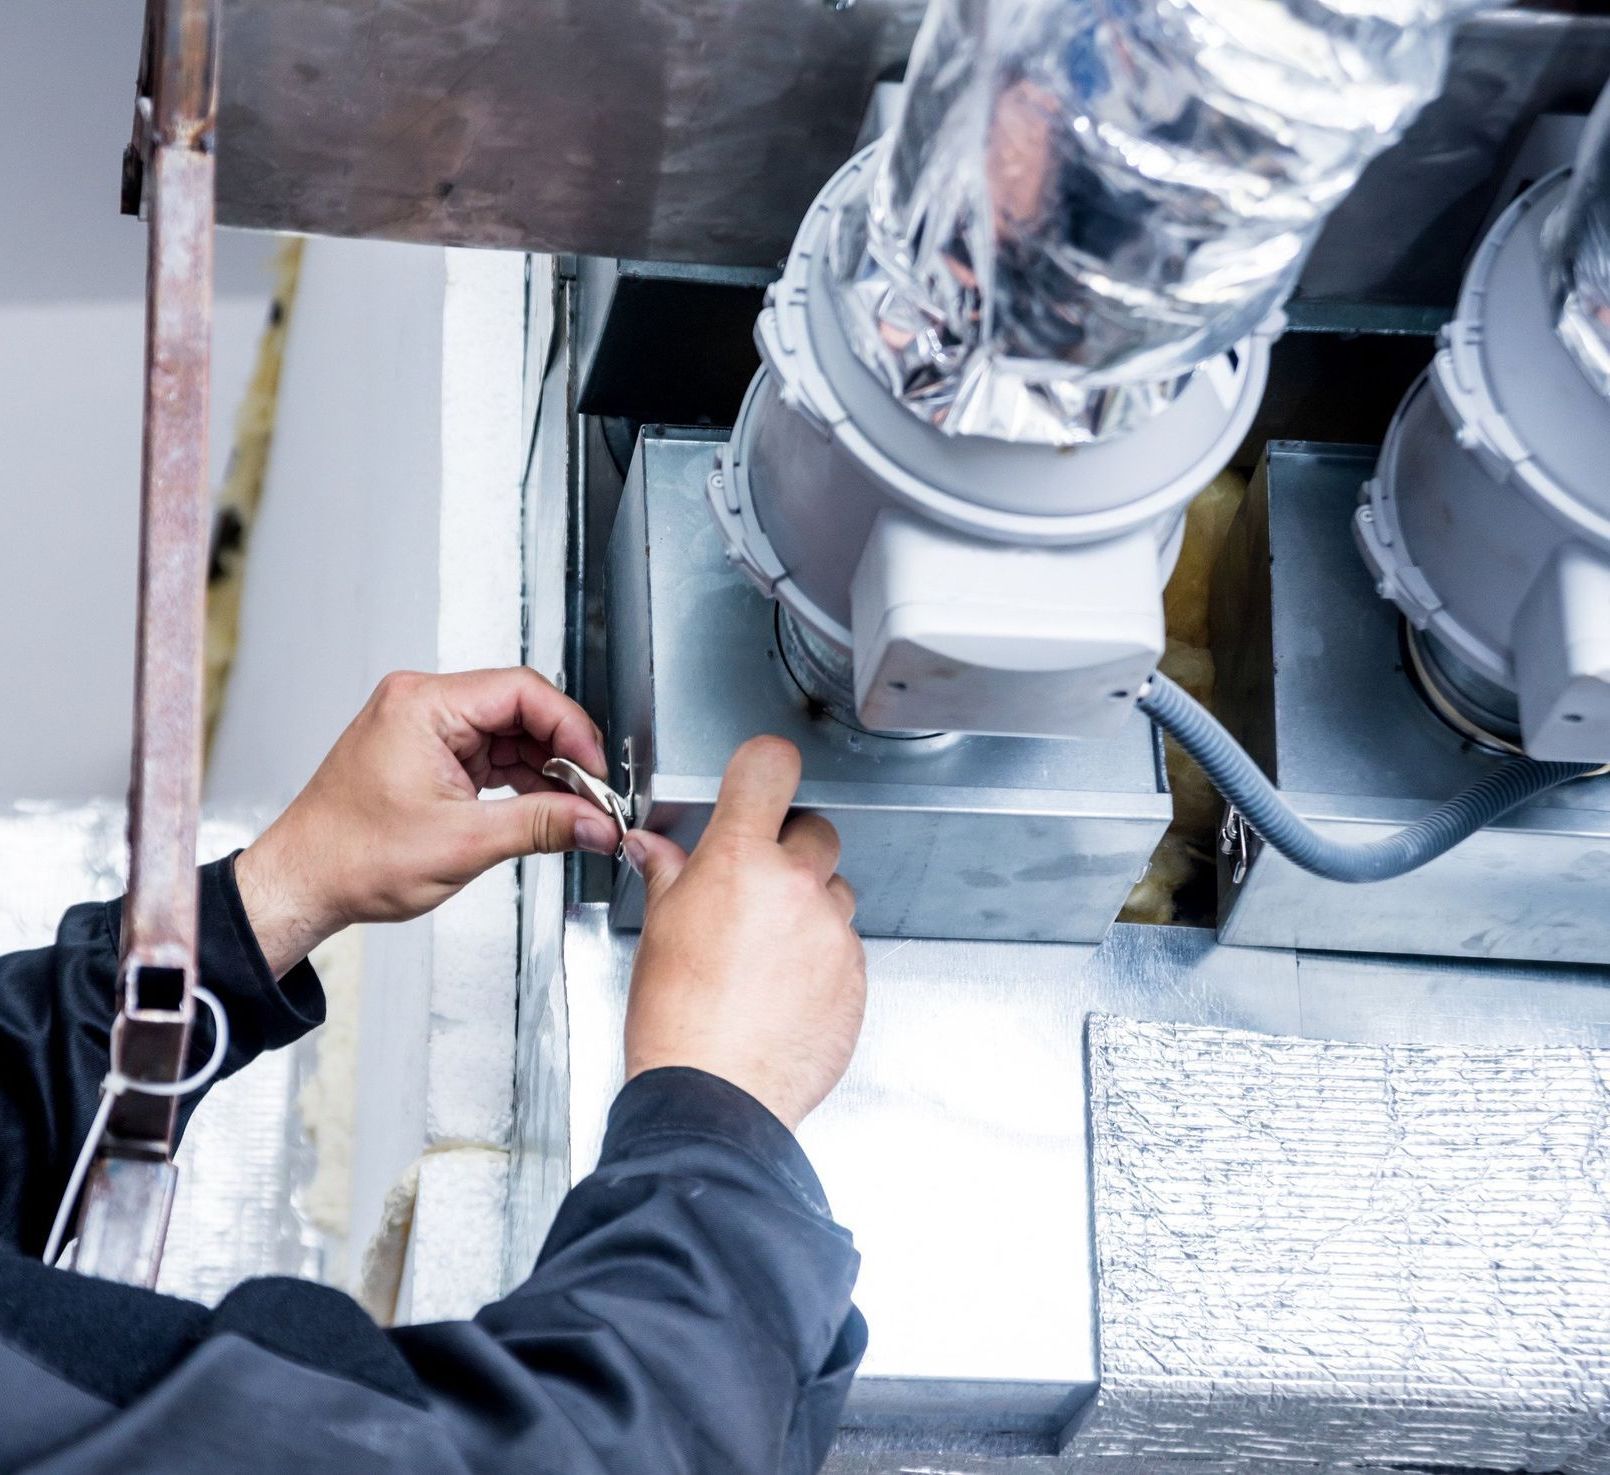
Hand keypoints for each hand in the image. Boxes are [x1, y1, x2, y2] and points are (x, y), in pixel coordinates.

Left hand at [236, 668, 616, 977]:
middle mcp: (421, 705)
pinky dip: (520, 781)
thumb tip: (595, 821)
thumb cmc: (350, 858)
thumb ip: (542, 825)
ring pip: (509, 733)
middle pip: (520, 709)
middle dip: (562, 753)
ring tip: (573, 809)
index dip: (570, 729)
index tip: (595, 769)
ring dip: (545, 770)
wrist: (302, 884)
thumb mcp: (463, 843)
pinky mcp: (428, 753)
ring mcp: (424, 728)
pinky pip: (490, 754)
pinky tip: (542, 808)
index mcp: (422, 705)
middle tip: (593, 795)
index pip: (522, 691)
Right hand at [622, 737, 865, 1131]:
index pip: (770, 768)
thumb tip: (654, 848)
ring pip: (834, 891)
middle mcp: (796, 885)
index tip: (763, 777)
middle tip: (755, 887)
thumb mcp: (661, 930)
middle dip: (788, 850)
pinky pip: (845, 944)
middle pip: (815, 830)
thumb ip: (669, 874)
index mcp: (740, 859)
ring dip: (808, 906)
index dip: (766, 767)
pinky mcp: (856, 973)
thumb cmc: (677, 1019)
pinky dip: (821, 956)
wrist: (713, 1095)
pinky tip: (784, 988)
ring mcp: (833, 931)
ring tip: (766, 950)